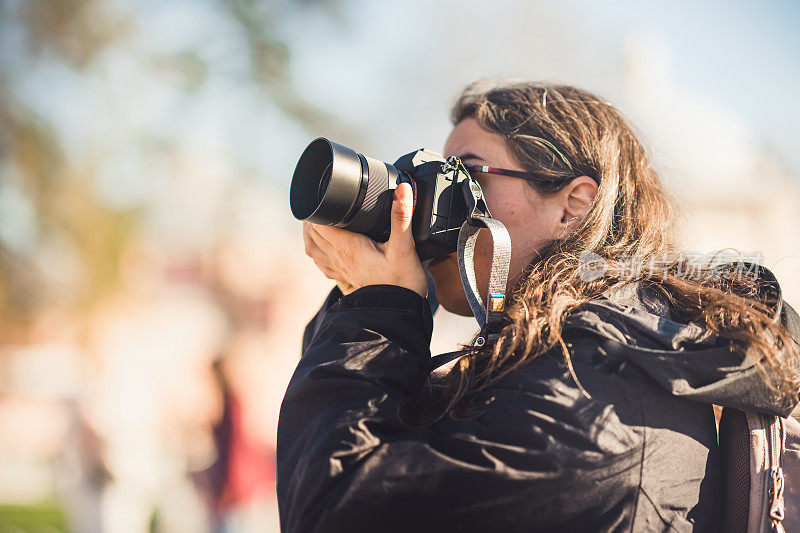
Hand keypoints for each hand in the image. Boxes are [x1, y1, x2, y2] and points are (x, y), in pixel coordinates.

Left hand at [302, 183, 427, 296]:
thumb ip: (401, 217)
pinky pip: (321, 261)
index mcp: (348, 247)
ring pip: (312, 247)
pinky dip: (317, 249)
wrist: (399, 312)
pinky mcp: (344, 276)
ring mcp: (339, 269)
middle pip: (312, 232)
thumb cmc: (402, 283)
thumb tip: (402, 189)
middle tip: (323, 199)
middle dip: (313, 215)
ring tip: (319, 218)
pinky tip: (324, 244)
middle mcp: (338, 258)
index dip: (317, 206)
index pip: (319, 222)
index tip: (325, 193)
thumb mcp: (404, 248)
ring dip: (311, 232)